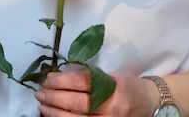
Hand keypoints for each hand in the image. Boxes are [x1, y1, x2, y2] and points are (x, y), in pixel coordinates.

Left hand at [36, 69, 156, 116]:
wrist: (148, 104)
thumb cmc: (130, 85)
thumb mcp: (114, 75)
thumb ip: (93, 77)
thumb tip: (63, 76)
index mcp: (114, 89)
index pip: (83, 83)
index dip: (62, 80)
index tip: (48, 77)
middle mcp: (111, 109)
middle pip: (76, 104)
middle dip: (54, 97)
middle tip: (40, 91)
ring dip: (54, 113)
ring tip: (42, 104)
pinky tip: (53, 116)